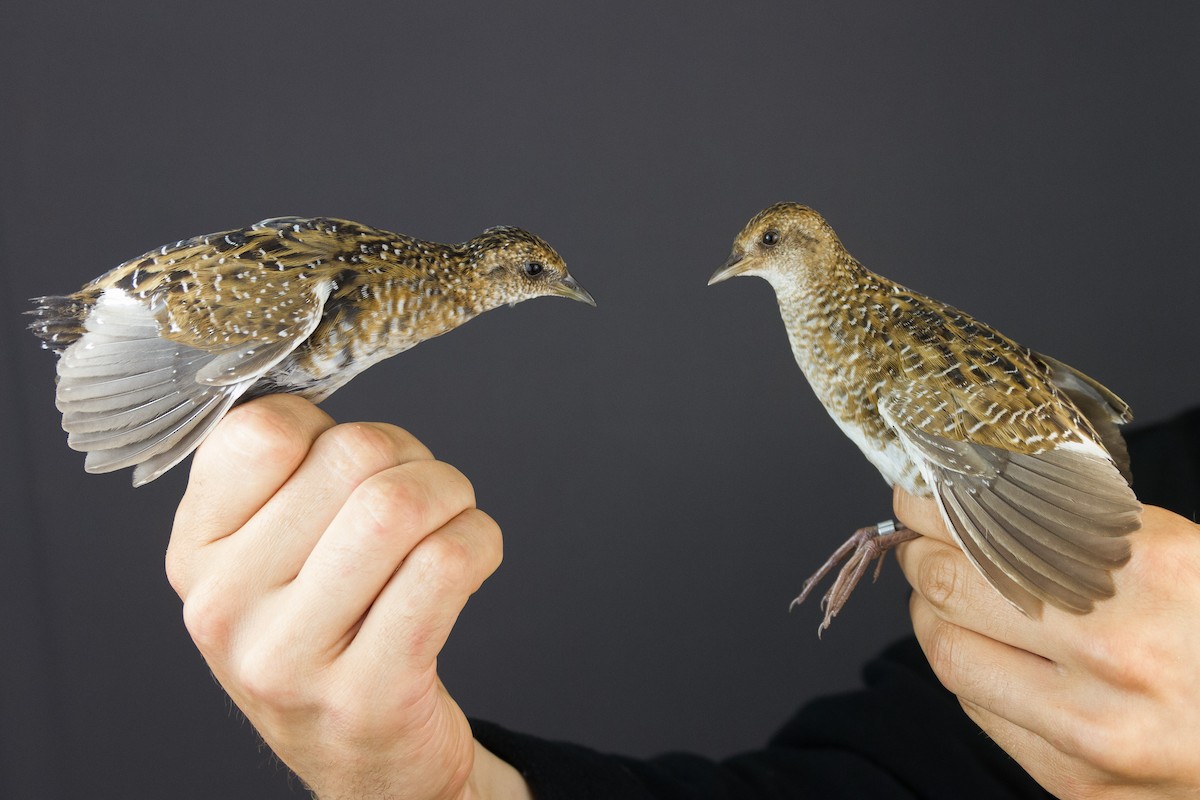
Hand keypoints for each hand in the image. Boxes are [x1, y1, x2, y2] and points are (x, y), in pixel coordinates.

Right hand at [166, 395, 530, 799]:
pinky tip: (472, 559)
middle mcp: (224, 607)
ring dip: (453, 496)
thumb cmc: (328, 634)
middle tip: (425, 495)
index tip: (352, 465)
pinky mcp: (365, 695)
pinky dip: (479, 542)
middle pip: (354, 455)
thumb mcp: (269, 560)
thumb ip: (284, 477)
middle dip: (415, 458)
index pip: (264, 429)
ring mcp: (289, 658)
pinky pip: (444, 565)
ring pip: (399, 504)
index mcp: (196, 553)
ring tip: (452, 522)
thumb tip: (329, 387)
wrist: (365, 760)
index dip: (333, 427)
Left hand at [894, 487, 1199, 798]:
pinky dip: (971, 674)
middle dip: (919, 553)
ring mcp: (1094, 730)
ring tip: (944, 594)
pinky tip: (986, 652)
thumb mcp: (1181, 557)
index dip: (932, 502)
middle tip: (919, 539)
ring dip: (931, 615)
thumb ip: (1084, 529)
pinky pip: (982, 713)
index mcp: (1152, 572)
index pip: (988, 520)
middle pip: (950, 584)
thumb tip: (980, 498)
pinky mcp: (1079, 784)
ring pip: (949, 655)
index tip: (917, 492)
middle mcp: (1118, 651)